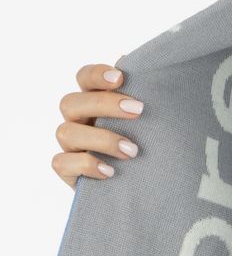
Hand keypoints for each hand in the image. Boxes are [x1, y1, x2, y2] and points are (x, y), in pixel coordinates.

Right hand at [52, 60, 143, 188]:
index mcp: (91, 103)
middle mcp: (76, 122)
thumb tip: (131, 64)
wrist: (140, 191)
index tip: (120, 77)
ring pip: (66, 132)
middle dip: (104, 104)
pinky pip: (62, 163)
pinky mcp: (67, 171)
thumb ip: (136, 99)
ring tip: (132, 151)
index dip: (97, 75)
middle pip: (71, 103)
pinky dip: (86, 165)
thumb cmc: (142, 151)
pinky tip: (110, 171)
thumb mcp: (145, 125)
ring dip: (102, 139)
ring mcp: (69, 146)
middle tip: (138, 110)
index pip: (83, 79)